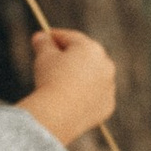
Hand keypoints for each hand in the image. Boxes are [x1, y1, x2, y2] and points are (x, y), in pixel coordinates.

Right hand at [20, 26, 118, 144]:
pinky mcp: (108, 105)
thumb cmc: (51, 79)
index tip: (45, 37)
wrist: (59, 113)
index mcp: (91, 48)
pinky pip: (95, 97)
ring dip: (80, 76)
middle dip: (70, 55)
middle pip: (86, 56)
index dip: (56, 37)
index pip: (71, 38)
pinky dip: (86, 96)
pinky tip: (72, 100)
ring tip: (62, 81)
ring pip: (93, 78)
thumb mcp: (44, 57)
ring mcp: (109, 86)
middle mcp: (106, 65)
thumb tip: (40, 36)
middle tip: (54, 57)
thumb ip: (43, 43)